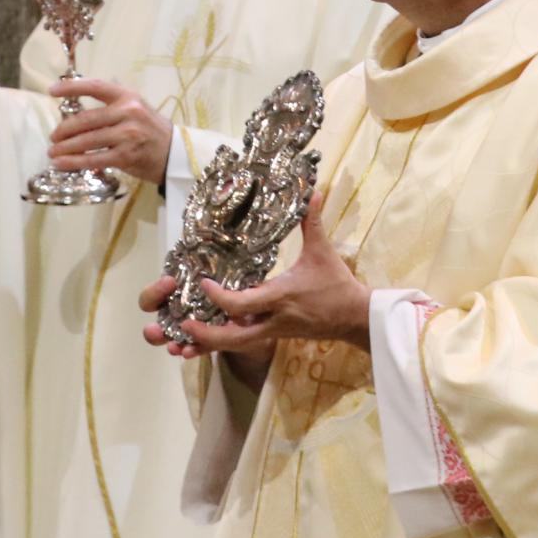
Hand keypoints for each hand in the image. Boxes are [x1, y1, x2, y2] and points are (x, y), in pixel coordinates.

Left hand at [48, 77, 173, 181]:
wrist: (175, 153)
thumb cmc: (150, 130)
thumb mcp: (136, 108)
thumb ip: (111, 104)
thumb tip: (77, 108)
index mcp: (127, 96)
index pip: (95, 87)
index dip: (71, 87)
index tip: (51, 91)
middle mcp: (128, 112)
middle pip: (86, 119)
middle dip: (64, 130)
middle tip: (52, 137)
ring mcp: (127, 134)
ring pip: (87, 140)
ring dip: (65, 148)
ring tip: (52, 153)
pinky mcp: (126, 155)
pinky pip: (94, 159)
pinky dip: (74, 162)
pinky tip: (61, 164)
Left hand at [139, 207, 367, 362]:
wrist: (354, 317)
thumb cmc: (337, 284)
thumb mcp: (323, 252)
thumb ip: (312, 223)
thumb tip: (313, 191)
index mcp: (281, 296)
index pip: (243, 304)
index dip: (219, 297)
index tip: (204, 283)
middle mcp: (274, 319)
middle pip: (234, 338)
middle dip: (206, 335)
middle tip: (183, 324)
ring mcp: (274, 331)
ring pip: (237, 346)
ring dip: (210, 345)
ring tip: (184, 341)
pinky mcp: (276, 336)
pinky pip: (245, 343)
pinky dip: (224, 343)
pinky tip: (207, 340)